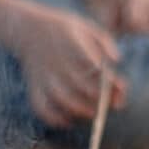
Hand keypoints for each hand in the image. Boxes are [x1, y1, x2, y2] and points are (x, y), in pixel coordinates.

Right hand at [10, 6, 127, 127]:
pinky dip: (53, 118)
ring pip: (60, 97)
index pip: (92, 65)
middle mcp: (56, 61)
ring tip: (92, 113)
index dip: (108, 80)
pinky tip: (67, 121)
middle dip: (99, 99)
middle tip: (113, 105)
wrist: (27, 29)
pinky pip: (41, 107)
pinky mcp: (34, 87)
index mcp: (71, 44)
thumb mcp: (86, 26)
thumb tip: (116, 61)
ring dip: (79, 109)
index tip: (122, 88)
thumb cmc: (64, 29)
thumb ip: (105, 42)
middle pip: (79, 85)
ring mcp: (43, 76)